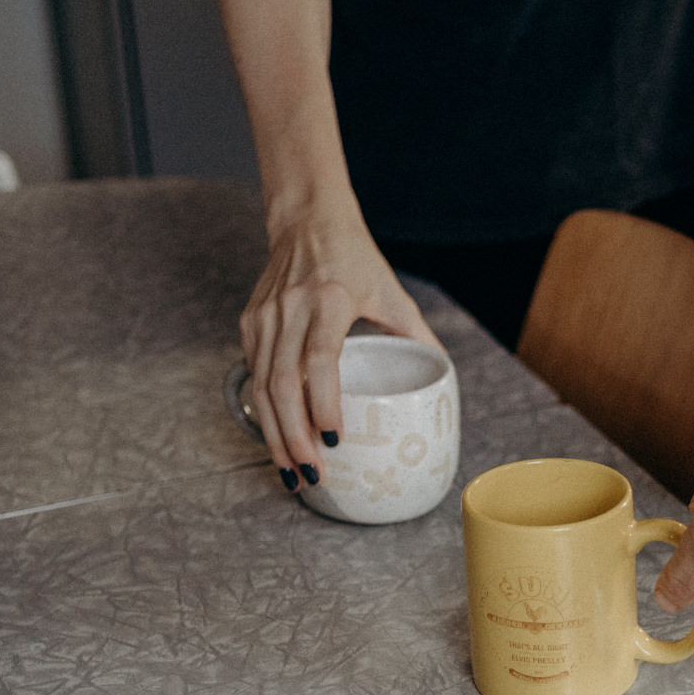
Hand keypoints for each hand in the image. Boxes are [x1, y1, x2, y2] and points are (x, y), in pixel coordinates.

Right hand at [241, 205, 439, 484]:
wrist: (307, 220)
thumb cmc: (355, 259)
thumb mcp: (392, 293)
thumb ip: (417, 335)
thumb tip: (443, 378)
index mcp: (330, 300)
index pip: (320, 359)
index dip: (324, 403)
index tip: (333, 438)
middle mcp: (291, 308)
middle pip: (283, 385)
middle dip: (294, 437)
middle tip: (312, 474)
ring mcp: (265, 317)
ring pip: (261, 387)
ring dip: (275, 435)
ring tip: (291, 470)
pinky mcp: (250, 323)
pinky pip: (254, 375)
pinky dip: (265, 412)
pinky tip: (280, 439)